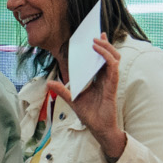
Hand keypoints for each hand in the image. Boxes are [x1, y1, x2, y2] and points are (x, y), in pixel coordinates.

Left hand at [45, 35, 125, 161]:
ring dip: (106, 48)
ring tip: (97, 40)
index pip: (101, 60)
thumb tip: (49, 83)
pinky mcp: (112, 86)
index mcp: (99, 80)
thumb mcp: (72, 100)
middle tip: (97, 34)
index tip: (95, 37)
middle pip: (110, 56)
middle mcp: (106, 79)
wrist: (98, 128)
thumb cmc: (89, 115)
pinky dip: (107, 58)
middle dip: (105, 44)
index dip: (101, 48)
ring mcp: (110, 82)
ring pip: (113, 59)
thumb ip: (62, 90)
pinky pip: (113, 69)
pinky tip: (99, 52)